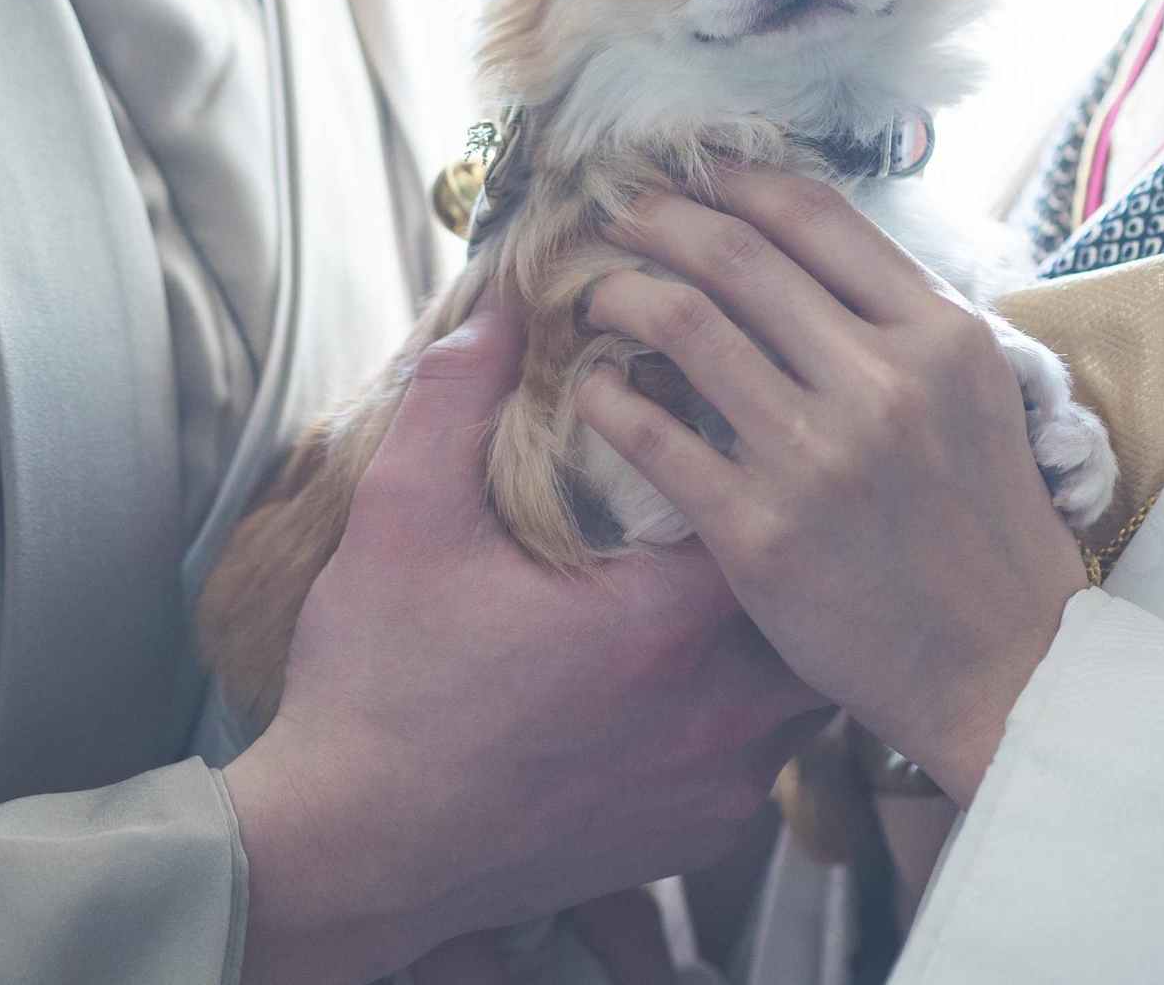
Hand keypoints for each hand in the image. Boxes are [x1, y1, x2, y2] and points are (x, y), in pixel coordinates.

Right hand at [223, 285, 825, 984]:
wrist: (353, 853)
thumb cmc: (377, 688)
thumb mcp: (402, 518)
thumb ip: (458, 399)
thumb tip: (505, 309)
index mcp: (663, 623)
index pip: (770, 508)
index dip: (754, 463)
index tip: (724, 432)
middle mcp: (717, 713)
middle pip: (810, 604)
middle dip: (790, 550)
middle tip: (744, 508)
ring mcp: (715, 787)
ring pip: (802, 690)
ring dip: (774, 635)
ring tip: (726, 589)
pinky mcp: (695, 840)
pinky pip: (764, 763)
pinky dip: (748, 715)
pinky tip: (693, 681)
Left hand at [577, 171, 1088, 804]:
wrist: (1005, 667)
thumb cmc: (986, 524)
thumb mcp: (977, 391)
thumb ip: (901, 317)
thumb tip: (805, 240)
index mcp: (941, 335)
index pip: (816, 215)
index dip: (734, 178)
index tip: (688, 173)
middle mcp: (882, 382)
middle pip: (736, 255)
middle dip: (658, 219)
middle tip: (615, 213)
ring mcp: (818, 457)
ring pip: (684, 325)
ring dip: (620, 291)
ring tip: (596, 291)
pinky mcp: (761, 533)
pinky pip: (652, 435)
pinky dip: (606, 395)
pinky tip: (593, 385)